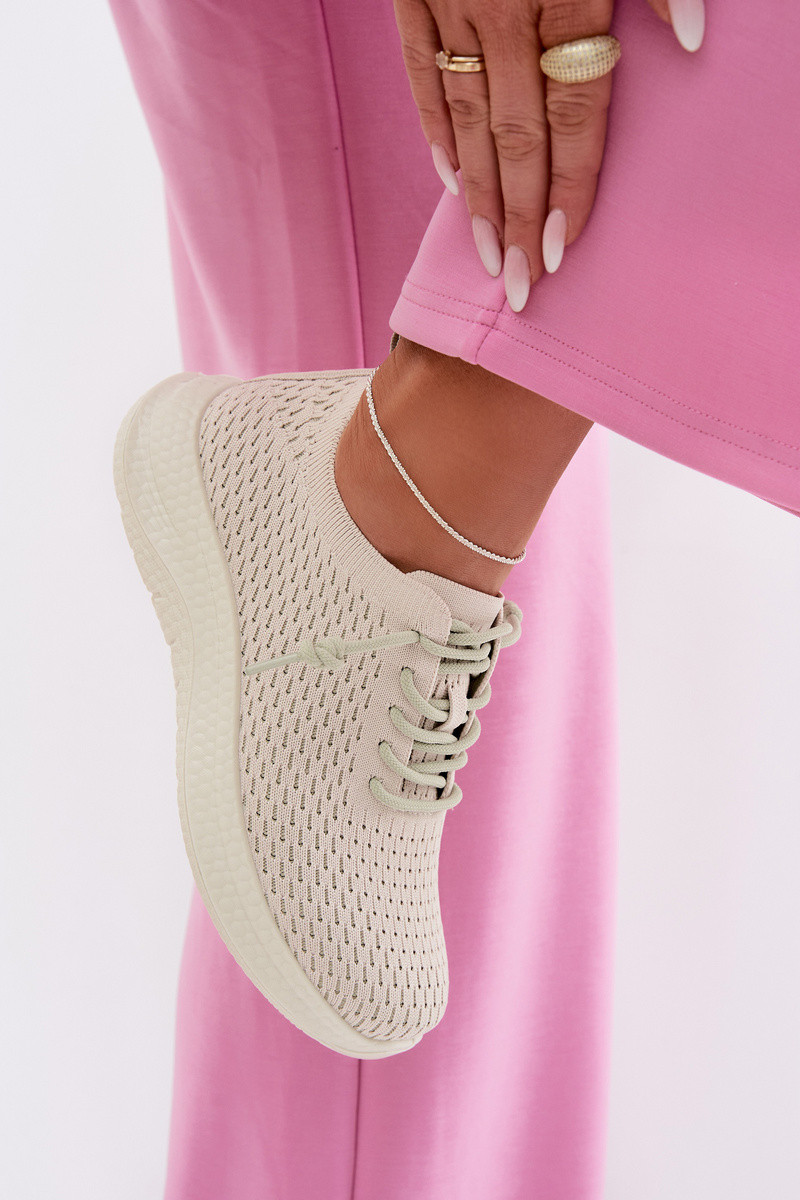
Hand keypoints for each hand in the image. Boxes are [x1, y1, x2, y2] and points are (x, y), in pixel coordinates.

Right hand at [393, 0, 704, 309]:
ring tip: (486, 255)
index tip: (561, 251)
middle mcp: (505, 12)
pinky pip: (420, 74)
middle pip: (516, 137)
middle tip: (519, 285)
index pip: (571, 113)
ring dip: (476, 195)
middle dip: (518, 218)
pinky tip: (451, 180)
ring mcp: (453, 4)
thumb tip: (693, 38)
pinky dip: (435, 131)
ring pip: (466, 118)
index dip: (569, 185)